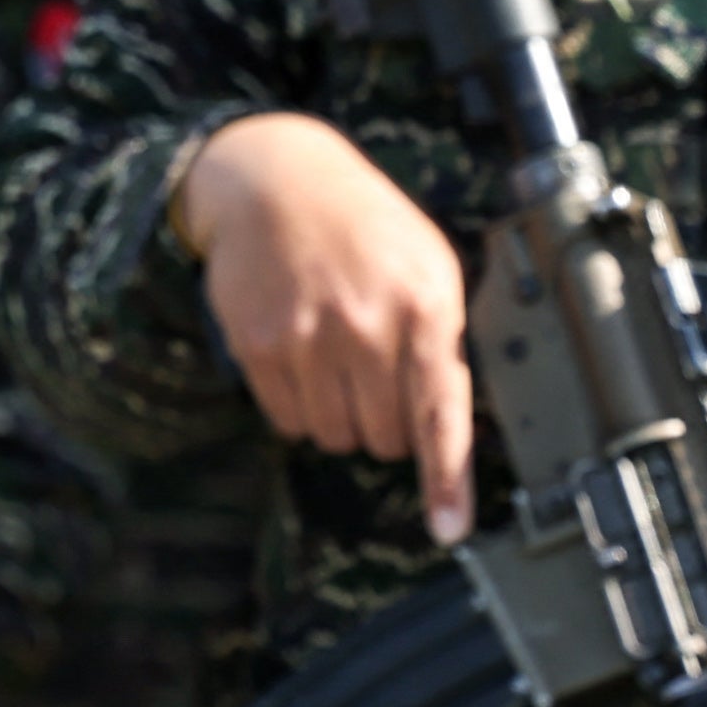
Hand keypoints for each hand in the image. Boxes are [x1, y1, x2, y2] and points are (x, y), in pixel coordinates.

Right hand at [177, 111, 478, 541]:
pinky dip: (299, 407)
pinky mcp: (256, 343)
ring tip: (336, 361)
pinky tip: (302, 360)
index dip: (445, 480)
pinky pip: (286, 420)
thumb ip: (444, 338)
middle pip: (384, 437)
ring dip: (341, 417)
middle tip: (376, 376)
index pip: (440, 413)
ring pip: (334, 435)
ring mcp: (305, 336)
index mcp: (423, 306)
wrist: (273, 177)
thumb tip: (450, 424)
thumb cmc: (364, 225)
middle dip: (387, 423)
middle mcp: (364, 325)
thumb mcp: (429, 262)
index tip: (449, 530)